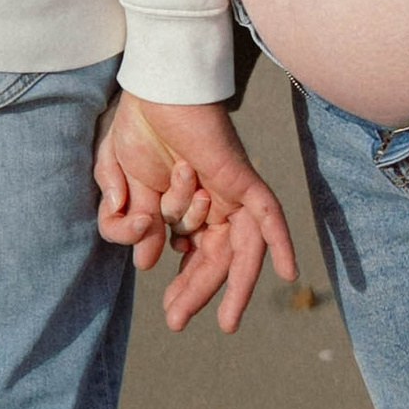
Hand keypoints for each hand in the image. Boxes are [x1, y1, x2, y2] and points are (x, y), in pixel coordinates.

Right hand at [94, 94, 296, 331]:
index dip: (182, 286)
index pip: (191, 257)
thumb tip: (146, 263)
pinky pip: (269, 214)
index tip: (168, 310)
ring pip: (242, 248)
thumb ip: (126, 221)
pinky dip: (281, 241)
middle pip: (216, 260)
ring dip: (236, 287)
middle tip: (176, 323)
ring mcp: (230, 192)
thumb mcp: (119, 181)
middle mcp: (213, 204)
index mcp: (185, 207)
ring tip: (227, 323)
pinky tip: (288, 273)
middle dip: (196, 293)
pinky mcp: (242, 178)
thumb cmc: (139, 125)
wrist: (154, 85)